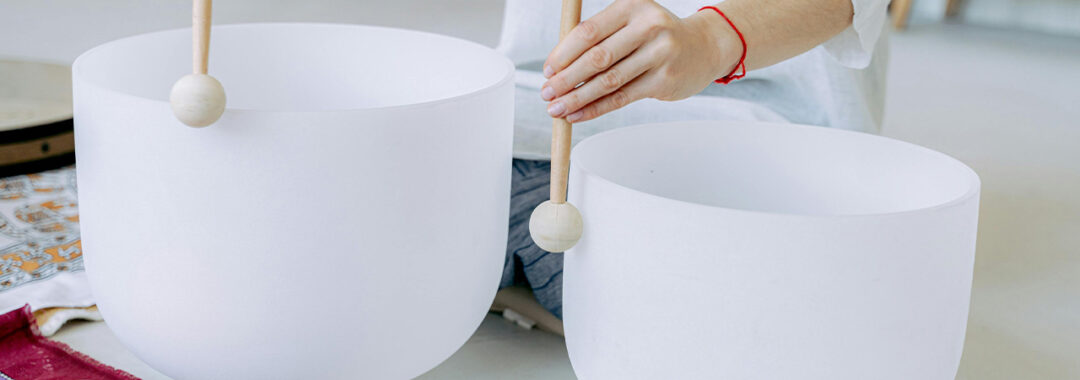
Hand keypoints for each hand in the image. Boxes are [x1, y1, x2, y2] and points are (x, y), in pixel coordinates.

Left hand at [541, 0, 740, 122]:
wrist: (704, 47)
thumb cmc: (657, 35)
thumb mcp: (630, 22)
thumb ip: (598, 38)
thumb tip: (556, 66)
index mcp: (631, 7)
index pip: (588, 32)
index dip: (563, 54)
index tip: (547, 69)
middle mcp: (648, 27)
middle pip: (597, 58)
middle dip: (566, 79)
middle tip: (547, 92)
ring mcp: (659, 55)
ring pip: (608, 82)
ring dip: (577, 98)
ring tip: (557, 108)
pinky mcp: (664, 80)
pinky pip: (622, 98)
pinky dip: (596, 108)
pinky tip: (578, 114)